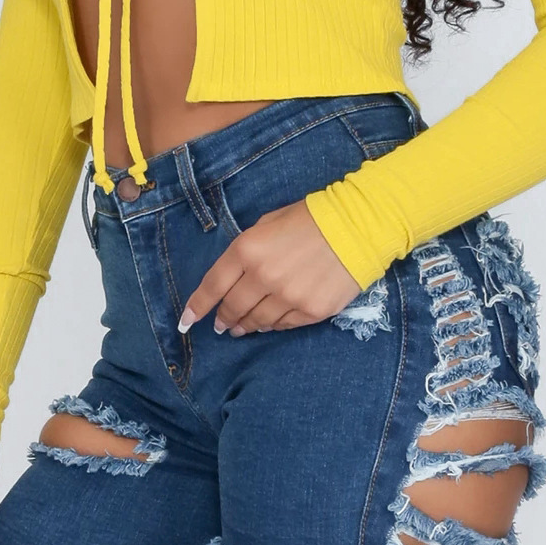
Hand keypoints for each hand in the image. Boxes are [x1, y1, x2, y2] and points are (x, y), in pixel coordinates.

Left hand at [178, 198, 362, 336]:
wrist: (358, 225)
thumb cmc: (310, 217)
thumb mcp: (268, 222)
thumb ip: (248, 250)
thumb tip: (236, 276)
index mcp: (248, 249)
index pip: (213, 286)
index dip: (197, 306)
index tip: (187, 322)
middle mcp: (264, 277)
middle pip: (233, 308)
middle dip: (223, 319)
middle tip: (222, 326)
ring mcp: (288, 297)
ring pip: (257, 322)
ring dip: (247, 326)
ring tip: (243, 327)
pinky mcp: (311, 311)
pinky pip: (284, 325)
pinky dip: (274, 325)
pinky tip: (271, 323)